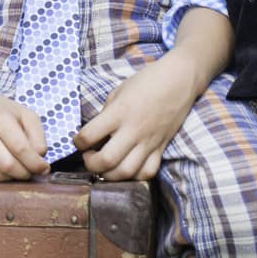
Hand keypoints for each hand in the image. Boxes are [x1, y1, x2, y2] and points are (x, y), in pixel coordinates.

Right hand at [0, 84, 49, 181]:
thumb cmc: (2, 112)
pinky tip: (2, 166)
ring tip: (18, 168)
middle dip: (25, 173)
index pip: (20, 149)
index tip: (44, 168)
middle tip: (31, 170)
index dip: (35, 163)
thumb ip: (38, 136)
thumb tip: (40, 159)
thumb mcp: (26, 115)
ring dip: (12, 178)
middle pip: (7, 166)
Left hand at [73, 54, 203, 180]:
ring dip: (110, 175)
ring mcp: (149, 142)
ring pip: (127, 172)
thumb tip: (95, 135)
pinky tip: (126, 168)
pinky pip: (148, 172)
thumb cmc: (145, 82)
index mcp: (119, 112)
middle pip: (107, 160)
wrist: (178, 81)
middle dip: (91, 165)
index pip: (89, 135)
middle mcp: (133, 130)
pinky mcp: (161, 148)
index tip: (78, 141)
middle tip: (88, 157)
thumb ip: (105, 114)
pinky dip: (134, 176)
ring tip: (104, 166)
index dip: (78, 142)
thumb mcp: (118, 92)